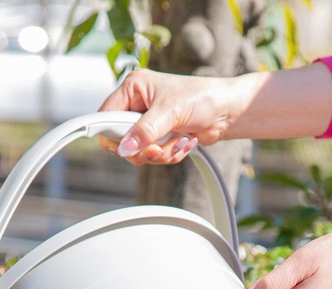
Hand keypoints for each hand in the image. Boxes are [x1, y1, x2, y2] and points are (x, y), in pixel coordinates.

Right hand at [97, 69, 243, 164]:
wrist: (226, 111)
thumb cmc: (202, 98)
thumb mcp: (170, 111)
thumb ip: (145, 130)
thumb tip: (124, 148)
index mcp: (133, 88)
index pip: (105, 116)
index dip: (112, 134)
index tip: (123, 147)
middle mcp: (137, 105)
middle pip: (120, 140)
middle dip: (142, 149)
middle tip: (158, 148)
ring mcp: (147, 123)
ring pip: (138, 153)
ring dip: (160, 153)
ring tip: (178, 142)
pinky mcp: (159, 138)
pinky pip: (153, 157)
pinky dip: (169, 155)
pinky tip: (184, 143)